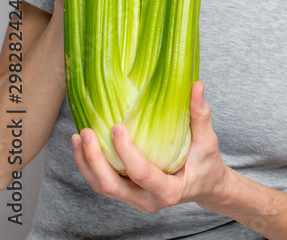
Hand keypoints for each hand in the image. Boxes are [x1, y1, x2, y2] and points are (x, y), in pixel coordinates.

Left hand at [71, 82, 232, 212]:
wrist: (206, 187)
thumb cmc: (208, 165)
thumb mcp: (208, 142)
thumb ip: (200, 116)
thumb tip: (196, 86)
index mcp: (169, 191)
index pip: (141, 174)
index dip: (126, 152)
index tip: (118, 126)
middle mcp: (148, 200)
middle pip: (111, 186)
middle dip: (94, 160)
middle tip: (87, 132)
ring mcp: (135, 200)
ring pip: (102, 187)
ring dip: (86, 163)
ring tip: (79, 136)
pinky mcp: (127, 194)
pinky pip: (103, 184)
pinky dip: (89, 166)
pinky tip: (84, 146)